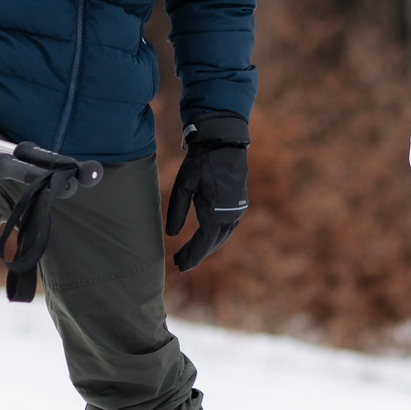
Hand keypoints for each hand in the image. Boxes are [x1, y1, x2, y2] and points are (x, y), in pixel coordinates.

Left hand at [164, 112, 250, 270]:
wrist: (224, 142)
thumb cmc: (201, 162)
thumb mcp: (184, 185)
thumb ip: (177, 211)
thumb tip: (171, 235)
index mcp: (216, 211)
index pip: (203, 242)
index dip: (191, 256)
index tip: (180, 266)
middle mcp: (230, 214)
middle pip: (213, 243)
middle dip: (196, 254)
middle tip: (179, 262)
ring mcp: (237, 210)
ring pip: (222, 236)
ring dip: (206, 246)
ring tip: (189, 253)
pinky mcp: (238, 204)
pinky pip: (227, 227)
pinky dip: (215, 236)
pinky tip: (205, 238)